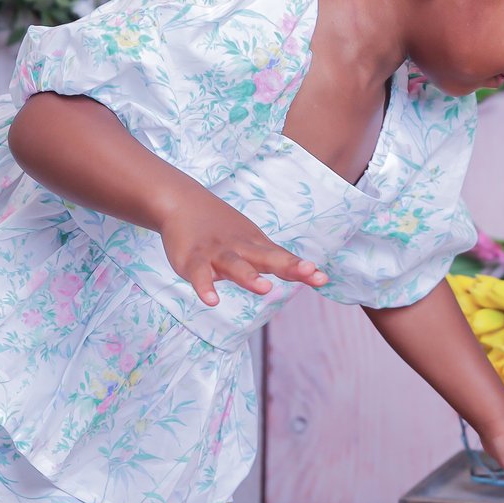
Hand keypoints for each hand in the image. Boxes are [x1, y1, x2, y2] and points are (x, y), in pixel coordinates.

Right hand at [159, 188, 325, 305]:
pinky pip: (199, 274)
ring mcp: (216, 253)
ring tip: (265, 288)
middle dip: (288, 265)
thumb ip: (278, 261)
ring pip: (235, 265)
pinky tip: (212, 301)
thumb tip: (313, 275)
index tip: (322, 278)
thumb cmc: (223, 229)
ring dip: (250, 276)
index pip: (282, 259)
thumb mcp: (253, 244)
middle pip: (267, 258)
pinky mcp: (192, 259)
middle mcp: (241, 249)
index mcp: (256, 247)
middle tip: (308, 271)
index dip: (301, 269)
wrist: (182, 202)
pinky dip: (205, 287)